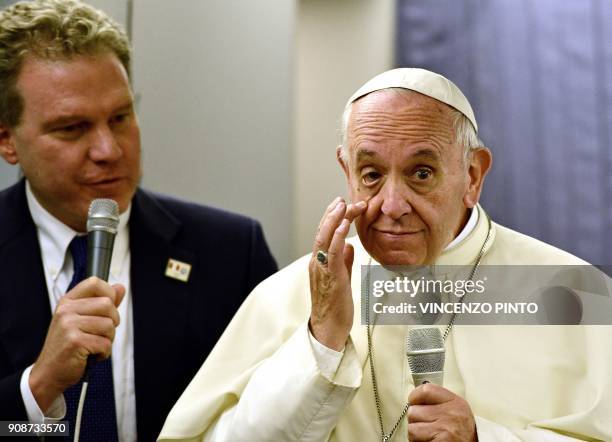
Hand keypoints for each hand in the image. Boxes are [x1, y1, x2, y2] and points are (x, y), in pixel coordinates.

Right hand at [29, 277, 124, 411]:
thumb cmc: (67, 346)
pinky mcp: (75, 342)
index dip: (109, 294)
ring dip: (108, 339)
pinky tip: (91, 355)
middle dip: (112, 322)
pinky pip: (105, 343)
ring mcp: (69, 325)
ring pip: (109, 325)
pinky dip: (104, 353)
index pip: (95, 283)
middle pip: (107, 304)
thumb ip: (101, 302)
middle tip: (100, 333)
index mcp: (68, 302)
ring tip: (94, 345)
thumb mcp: (81, 319)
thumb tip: (120, 287)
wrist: (49, 372)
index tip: (107, 309)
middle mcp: (66, 310)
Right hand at [308, 197, 366, 350]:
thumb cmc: (334, 307)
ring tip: (343, 204)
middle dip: (333, 213)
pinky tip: (344, 225)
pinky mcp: (331, 277)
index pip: (324, 234)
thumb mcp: (342, 279)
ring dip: (334, 219)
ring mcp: (322, 269)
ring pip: (325, 238)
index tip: (343, 205)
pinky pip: (333, 252)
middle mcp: (317, 263)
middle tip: (343, 199)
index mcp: (319, 262)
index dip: (333, 218)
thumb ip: (345, 261)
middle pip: (323, 232)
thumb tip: (351, 246)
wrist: (328, 329)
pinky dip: (338, 236)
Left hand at [407, 383, 476, 441]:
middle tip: (427, 427)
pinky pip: (415, 440)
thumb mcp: (456, 411)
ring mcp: (444, 429)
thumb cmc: (462, 434)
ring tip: (429, 436)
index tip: (414, 403)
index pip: (425, 390)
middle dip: (416, 420)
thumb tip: (416, 399)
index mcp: (455, 402)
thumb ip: (439, 402)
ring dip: (416, 434)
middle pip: (414, 411)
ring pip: (412, 428)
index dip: (414, 397)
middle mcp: (451, 414)